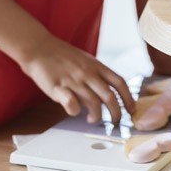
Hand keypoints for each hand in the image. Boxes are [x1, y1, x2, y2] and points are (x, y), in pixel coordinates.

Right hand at [18, 31, 133, 124]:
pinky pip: (71, 104)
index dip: (129, 98)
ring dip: (97, 116)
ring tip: (93, 119)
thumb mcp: (86, 60)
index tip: (131, 109)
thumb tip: (107, 93)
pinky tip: (74, 111)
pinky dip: (75, 111)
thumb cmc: (62, 56)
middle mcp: (87, 73)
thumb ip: (97, 75)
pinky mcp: (58, 88)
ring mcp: (73, 81)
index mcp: (96, 66)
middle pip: (109, 96)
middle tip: (116, 122)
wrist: (39, 48)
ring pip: (93, 103)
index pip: (119, 82)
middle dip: (116, 113)